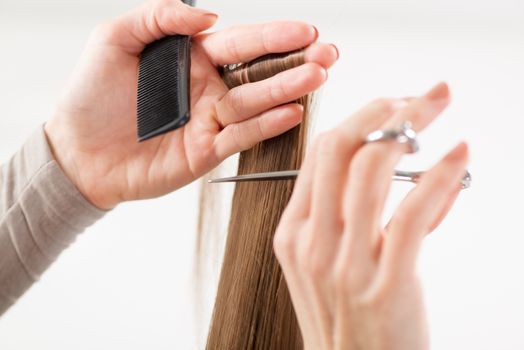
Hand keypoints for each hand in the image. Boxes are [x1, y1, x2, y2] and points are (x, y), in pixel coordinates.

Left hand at [45, 0, 338, 208]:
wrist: (76, 152)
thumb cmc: (91, 95)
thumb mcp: (115, 38)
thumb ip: (160, 18)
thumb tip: (209, 16)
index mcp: (191, 59)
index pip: (241, 43)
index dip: (273, 35)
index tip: (306, 30)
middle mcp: (207, 89)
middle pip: (259, 72)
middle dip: (295, 62)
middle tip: (328, 55)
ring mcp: (209, 122)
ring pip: (255, 103)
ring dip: (287, 90)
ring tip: (317, 77)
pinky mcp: (205, 152)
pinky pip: (240, 137)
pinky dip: (265, 125)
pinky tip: (290, 112)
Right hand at [274, 82, 468, 349]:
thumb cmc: (350, 323)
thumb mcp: (332, 267)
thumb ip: (359, 220)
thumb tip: (412, 178)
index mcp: (294, 234)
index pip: (318, 155)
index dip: (358, 119)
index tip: (391, 106)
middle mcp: (312, 243)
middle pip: (339, 149)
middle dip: (384, 110)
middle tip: (420, 97)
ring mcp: (344, 264)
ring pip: (372, 170)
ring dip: (412, 129)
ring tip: (438, 114)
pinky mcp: (384, 283)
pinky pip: (412, 212)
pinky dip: (441, 175)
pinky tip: (459, 156)